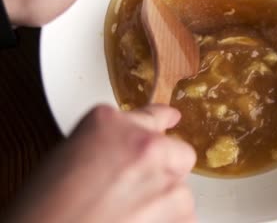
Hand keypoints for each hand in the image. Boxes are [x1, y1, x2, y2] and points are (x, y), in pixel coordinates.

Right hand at [5, 105, 196, 222]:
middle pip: (176, 154)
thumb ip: (108, 144)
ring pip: (179, 190)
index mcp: (110, 124)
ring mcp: (167, 180)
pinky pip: (182, 217)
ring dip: (161, 203)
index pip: (151, 115)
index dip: (163, 119)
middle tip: (133, 193)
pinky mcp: (182, 216)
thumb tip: (128, 150)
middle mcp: (146, 145)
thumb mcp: (67, 158)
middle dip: (163, 170)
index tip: (171, 118)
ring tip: (124, 217)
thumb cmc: (42, 210)